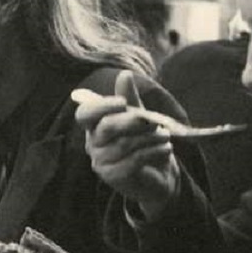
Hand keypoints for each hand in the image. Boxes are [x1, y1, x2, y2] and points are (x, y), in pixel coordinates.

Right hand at [74, 71, 179, 218]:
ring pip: (124, 144)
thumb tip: (124, 74)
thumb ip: (130, 99)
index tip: (122, 102)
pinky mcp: (113, 177)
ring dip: (149, 138)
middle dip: (131, 121)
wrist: (159, 176)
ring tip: (166, 135)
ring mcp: (100, 162)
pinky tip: (167, 148)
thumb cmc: (145, 143)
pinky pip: (133, 161)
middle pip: (106, 127)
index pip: (85, 114)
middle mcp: (92, 144)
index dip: (101, 106)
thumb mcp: (139, 118)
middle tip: (153, 121)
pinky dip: (153, 152)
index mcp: (94, 126)